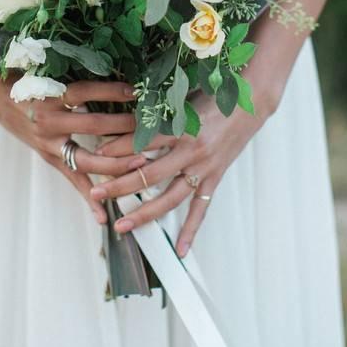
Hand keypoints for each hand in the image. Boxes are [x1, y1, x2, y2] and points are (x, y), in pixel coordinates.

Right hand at [0, 78, 148, 224]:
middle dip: (125, 127)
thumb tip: (109, 58)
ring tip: (142, 164)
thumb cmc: (24, 77)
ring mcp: (49, 143)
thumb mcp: (44, 69)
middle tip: (151, 128)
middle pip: (93, 125)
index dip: (111, 90)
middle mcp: (49, 120)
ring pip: (86, 159)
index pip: (85, 91)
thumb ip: (72, 70)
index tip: (136, 90)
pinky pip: (71, 181)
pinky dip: (88, 198)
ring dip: (116, 163)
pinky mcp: (48, 158)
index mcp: (49, 94)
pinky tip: (104, 215)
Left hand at [89, 89, 272, 256]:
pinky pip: (201, 208)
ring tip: (122, 225)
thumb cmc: (212, 95)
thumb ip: (156, 112)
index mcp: (181, 126)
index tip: (95, 153)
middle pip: (149, 174)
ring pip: (170, 197)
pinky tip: (180, 250)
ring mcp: (204, 167)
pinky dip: (191, 230)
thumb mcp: (181, 99)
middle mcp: (191, 150)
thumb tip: (124, 119)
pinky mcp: (215, 177)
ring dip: (144, 213)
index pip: (141, 141)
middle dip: (119, 185)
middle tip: (96, 193)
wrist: (250, 101)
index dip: (116, 147)